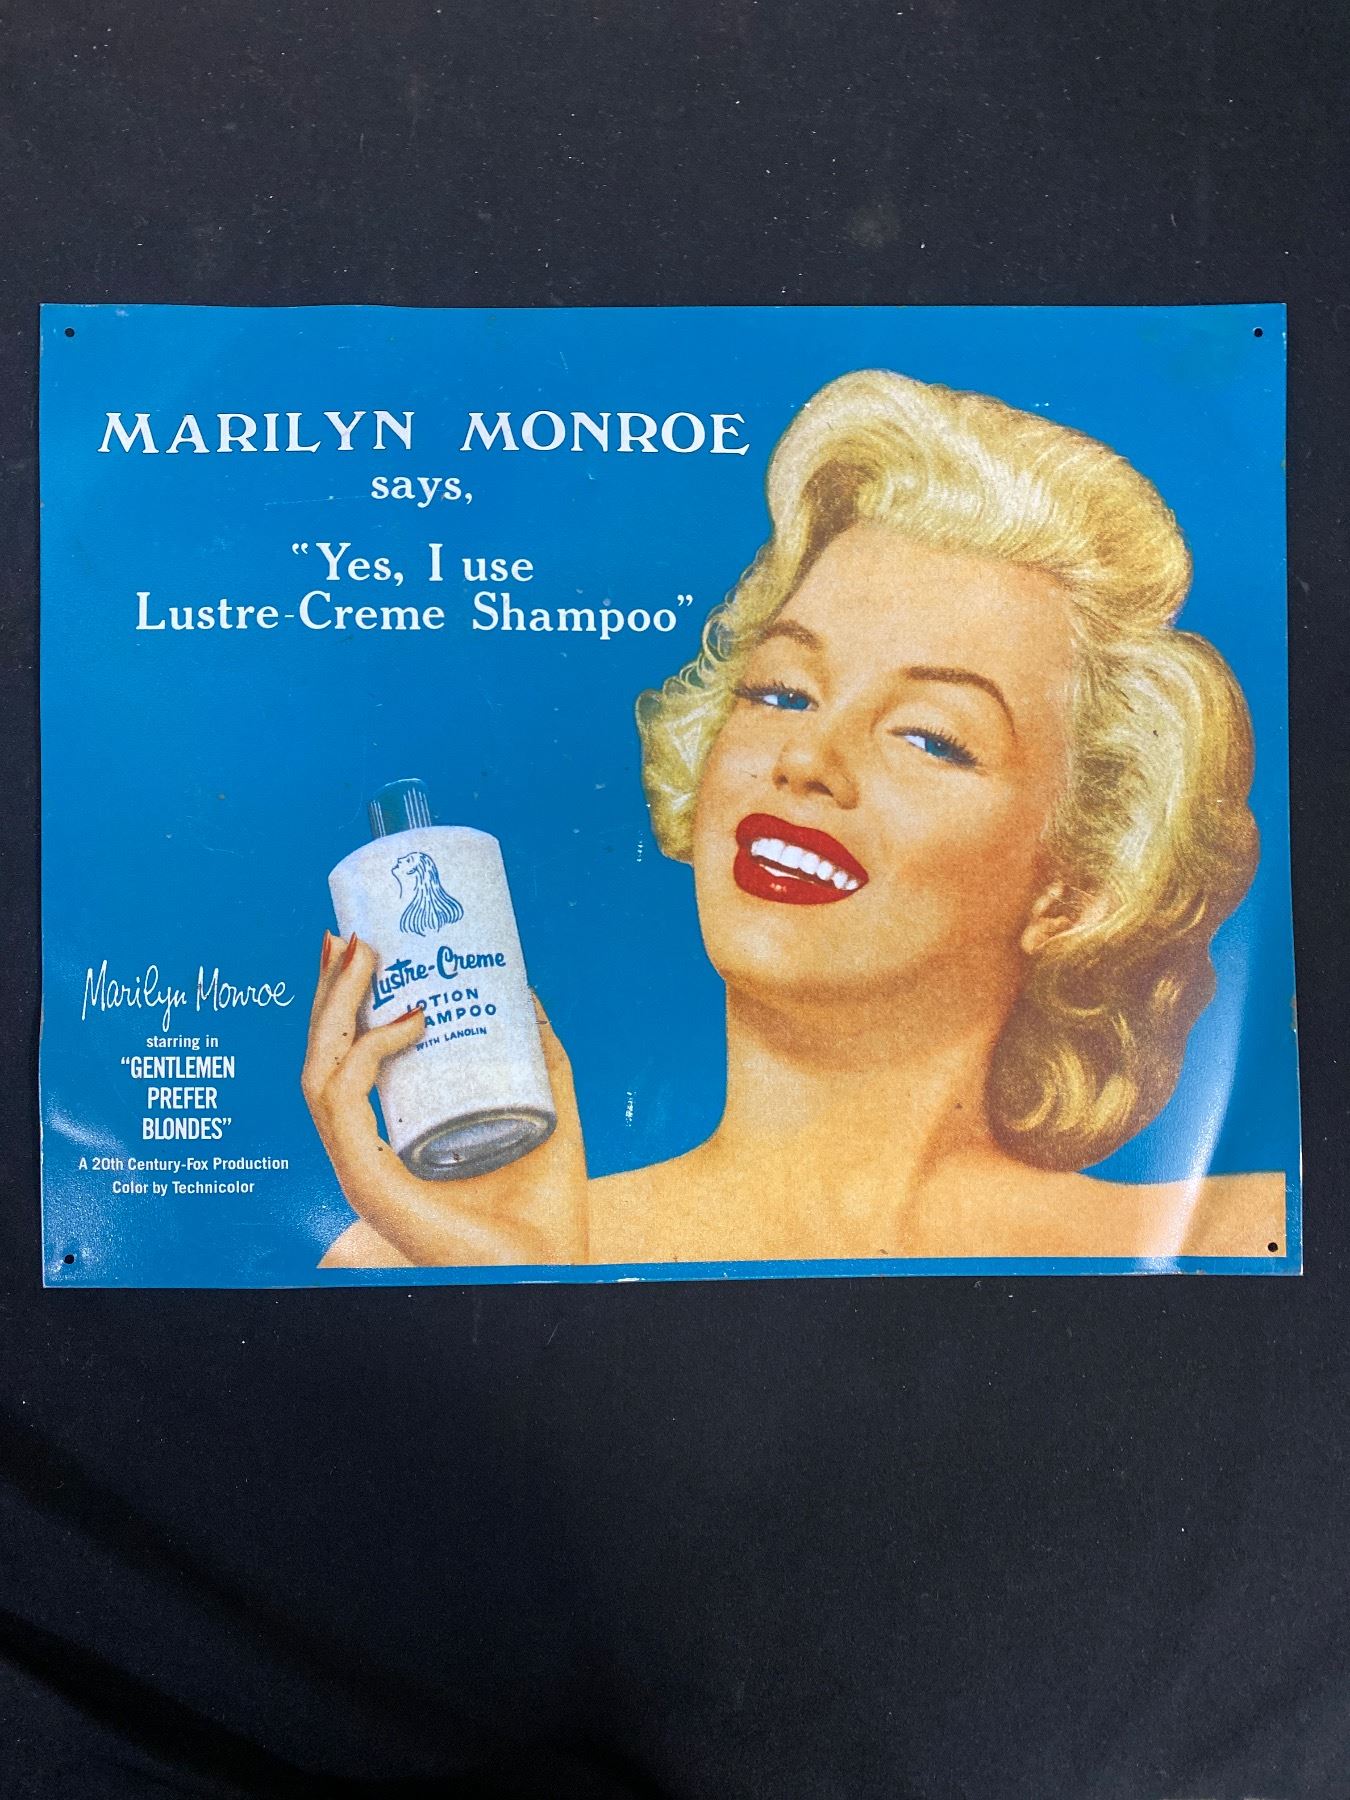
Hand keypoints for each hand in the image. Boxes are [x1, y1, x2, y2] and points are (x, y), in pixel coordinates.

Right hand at [302, 932, 588, 1266]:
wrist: (554, 1269)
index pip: (343, 1064)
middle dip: (329, 992)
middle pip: (321, 1059)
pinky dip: (368, 1053)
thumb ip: (537, 1054)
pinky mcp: (370, 1183)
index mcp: (391, 1142)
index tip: (357, 947)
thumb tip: (524, 992)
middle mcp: (366, 1155)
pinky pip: (345, 1104)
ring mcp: (363, 1170)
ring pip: (319, 1074)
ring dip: (336, 1007)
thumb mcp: (547, 1107)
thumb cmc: (546, 1209)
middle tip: (351, 935)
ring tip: (365, 956)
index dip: (341, 1005)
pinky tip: (408, 1020)